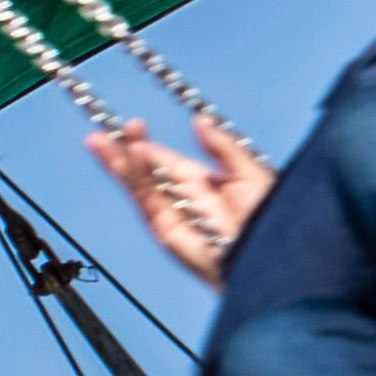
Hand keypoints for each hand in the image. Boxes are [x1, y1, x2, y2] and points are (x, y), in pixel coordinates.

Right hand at [86, 104, 272, 280]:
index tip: (134, 125)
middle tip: (104, 131)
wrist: (273, 255)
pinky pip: (147, 202)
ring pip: (140, 186)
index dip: (150, 145)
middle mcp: (188, 201)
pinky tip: (123, 161)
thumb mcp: (251, 173)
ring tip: (100, 142)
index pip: (170, 162)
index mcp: (207, 186)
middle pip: (148, 173)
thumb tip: (201, 120)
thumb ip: (223, 146)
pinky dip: (133, 181)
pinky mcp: (168, 232)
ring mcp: (176, 216)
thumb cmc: (274, 222)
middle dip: (125, 152)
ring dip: (120, 164)